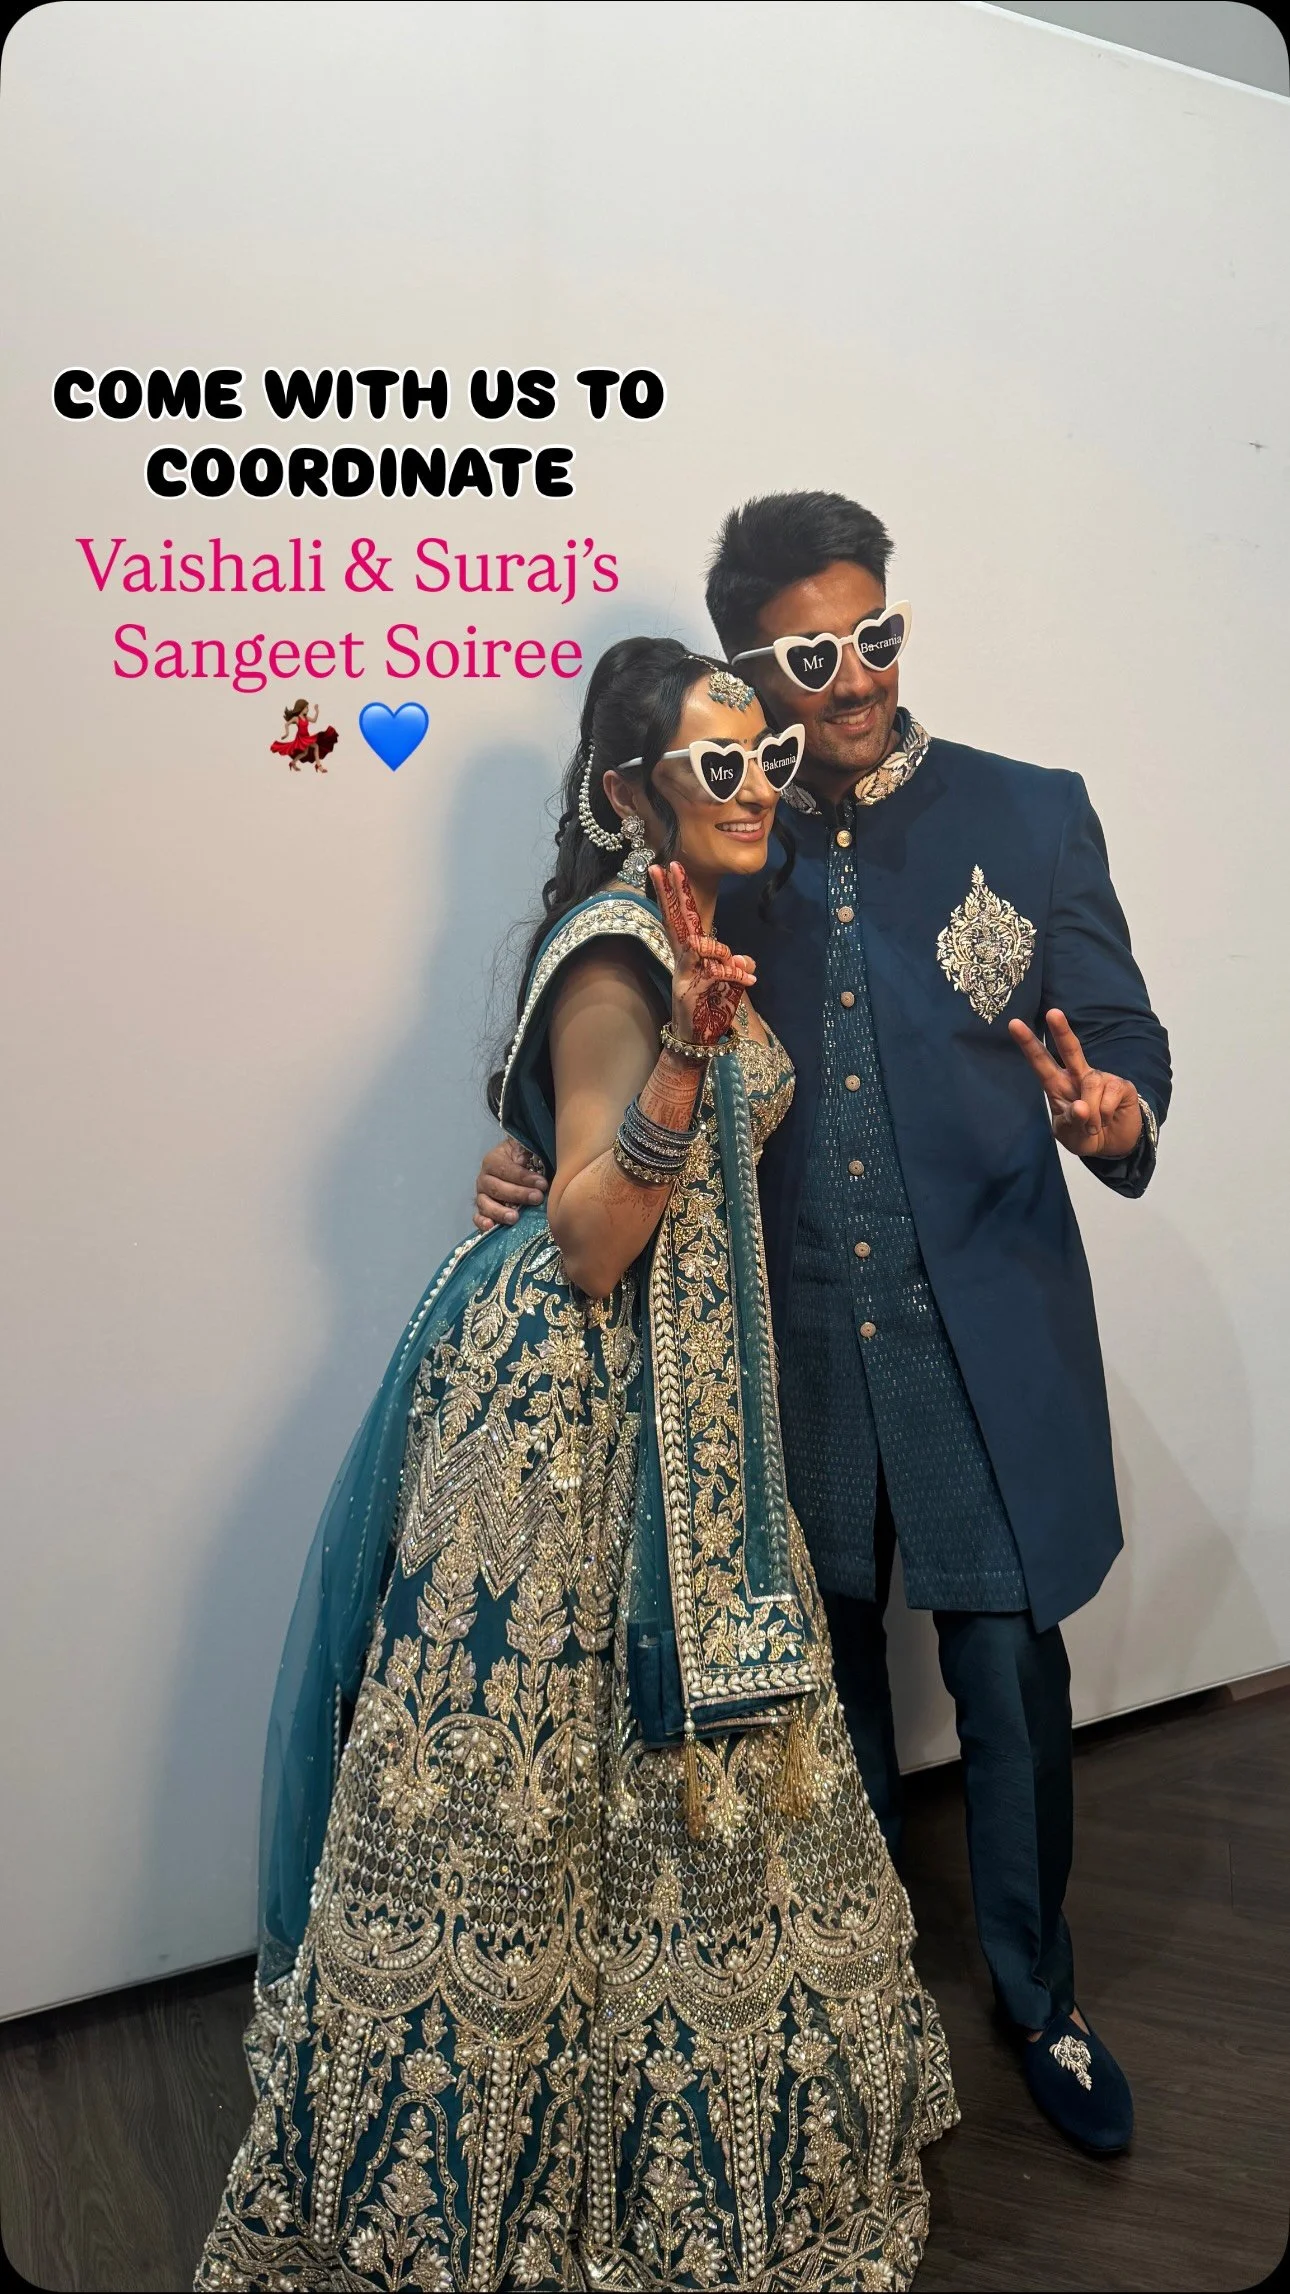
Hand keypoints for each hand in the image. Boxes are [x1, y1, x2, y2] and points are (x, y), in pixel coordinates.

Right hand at [473, 1136, 548, 1231]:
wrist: (518, 1168)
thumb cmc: (525, 1161)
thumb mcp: (528, 1153)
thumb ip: (532, 1155)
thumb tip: (542, 1164)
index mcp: (493, 1161)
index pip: (506, 1169)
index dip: (524, 1177)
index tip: (542, 1184)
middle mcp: (484, 1178)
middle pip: (496, 1187)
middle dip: (518, 1194)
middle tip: (537, 1198)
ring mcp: (482, 1195)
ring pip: (485, 1203)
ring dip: (499, 1211)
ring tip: (514, 1217)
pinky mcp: (483, 1210)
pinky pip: (478, 1217)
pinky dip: (482, 1222)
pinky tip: (490, 1226)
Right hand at [649, 861, 754, 1043]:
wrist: (699, 1040)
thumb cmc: (711, 1008)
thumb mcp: (730, 983)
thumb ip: (738, 966)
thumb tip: (748, 960)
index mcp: (688, 953)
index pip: (680, 917)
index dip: (673, 892)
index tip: (665, 866)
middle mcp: (682, 959)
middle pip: (676, 920)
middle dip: (673, 892)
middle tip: (668, 865)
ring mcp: (683, 973)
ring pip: (699, 944)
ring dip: (722, 953)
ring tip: (741, 972)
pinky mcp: (691, 988)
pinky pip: (715, 970)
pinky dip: (734, 973)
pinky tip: (749, 980)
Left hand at [1008, 1008, 1143, 1158]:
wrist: (1114, 1145)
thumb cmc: (1084, 1135)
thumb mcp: (1070, 1134)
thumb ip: (1071, 1121)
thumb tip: (1082, 1107)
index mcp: (1057, 1085)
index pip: (1041, 1062)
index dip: (1028, 1044)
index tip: (1014, 1024)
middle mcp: (1078, 1076)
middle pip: (1070, 1049)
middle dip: (1061, 1031)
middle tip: (1052, 1013)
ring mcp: (1101, 1078)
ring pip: (1091, 1083)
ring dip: (1091, 1112)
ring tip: (1094, 1127)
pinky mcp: (1121, 1085)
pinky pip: (1110, 1095)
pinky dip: (1105, 1113)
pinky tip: (1108, 1119)